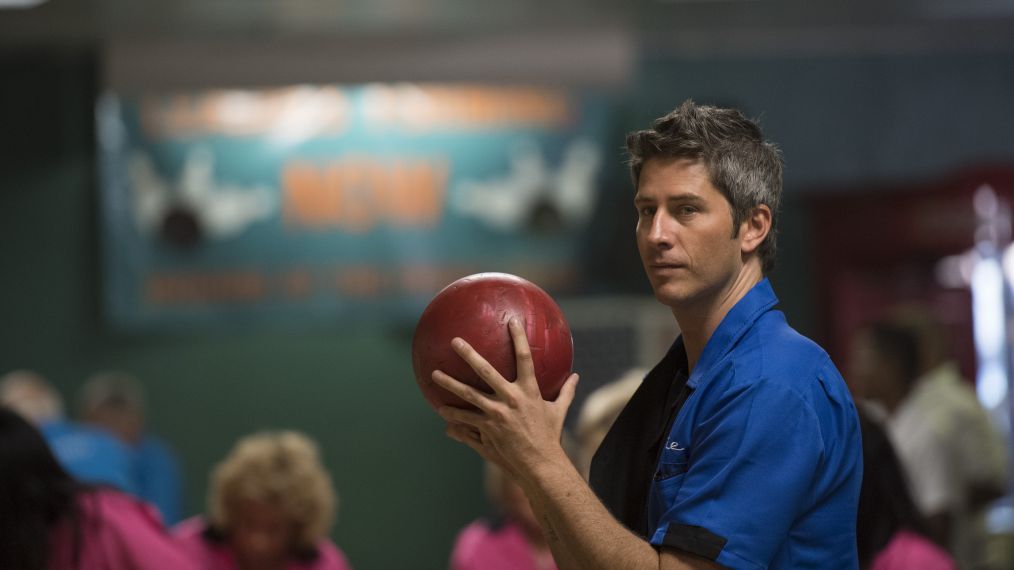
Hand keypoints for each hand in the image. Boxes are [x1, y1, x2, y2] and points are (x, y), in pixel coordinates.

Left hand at [432, 317, 579, 480]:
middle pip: (486, 371)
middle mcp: (511, 399)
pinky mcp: (488, 429)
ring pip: (468, 394)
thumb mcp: (559, 411)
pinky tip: (441, 409)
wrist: (541, 464)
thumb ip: (566, 392)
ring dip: (450, 384)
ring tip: (434, 374)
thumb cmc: (551, 436)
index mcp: (530, 391)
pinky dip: (453, 414)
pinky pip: (466, 418)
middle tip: (455, 342)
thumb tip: (576, 376)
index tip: (511, 320)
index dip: (518, 337)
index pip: (524, 358)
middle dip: (469, 355)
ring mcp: (497, 414)